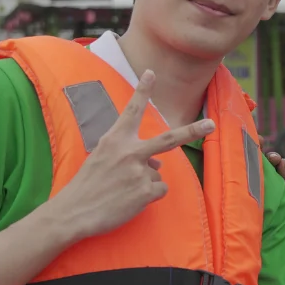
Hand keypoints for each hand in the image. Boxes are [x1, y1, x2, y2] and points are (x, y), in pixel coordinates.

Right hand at [46, 71, 212, 239]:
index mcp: (115, 139)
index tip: (151, 72)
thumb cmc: (87, 184)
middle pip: (169, 138)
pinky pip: (159, 189)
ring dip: (145, 181)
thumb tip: (158, 162)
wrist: (74, 211)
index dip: (142, 91)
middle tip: (211, 124)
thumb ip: (130, 153)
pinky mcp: (145, 191)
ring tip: (122, 190)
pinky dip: (149, 196)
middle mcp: (130, 152)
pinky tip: (129, 200)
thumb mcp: (102, 158)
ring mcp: (140, 172)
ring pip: (157, 171)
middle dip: (193, 130)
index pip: (132, 111)